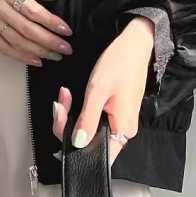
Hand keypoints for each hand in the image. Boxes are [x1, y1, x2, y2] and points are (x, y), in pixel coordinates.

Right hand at [0, 0, 72, 65]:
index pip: (33, 10)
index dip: (51, 22)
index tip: (66, 30)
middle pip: (27, 29)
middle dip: (49, 41)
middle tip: (65, 49)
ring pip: (16, 41)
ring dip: (37, 51)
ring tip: (54, 56)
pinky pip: (3, 46)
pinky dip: (19, 55)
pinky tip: (34, 60)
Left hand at [52, 17, 153, 162]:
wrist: (135, 44)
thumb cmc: (120, 63)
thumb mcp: (98, 90)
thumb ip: (88, 119)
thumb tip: (78, 143)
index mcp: (122, 130)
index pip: (94, 153)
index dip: (73, 143)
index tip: (61, 120)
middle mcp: (123, 130)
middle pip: (88, 141)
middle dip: (67, 123)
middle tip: (60, 102)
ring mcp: (119, 121)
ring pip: (88, 129)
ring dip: (72, 114)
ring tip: (65, 95)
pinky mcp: (116, 112)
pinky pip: (94, 119)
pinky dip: (81, 109)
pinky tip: (72, 96)